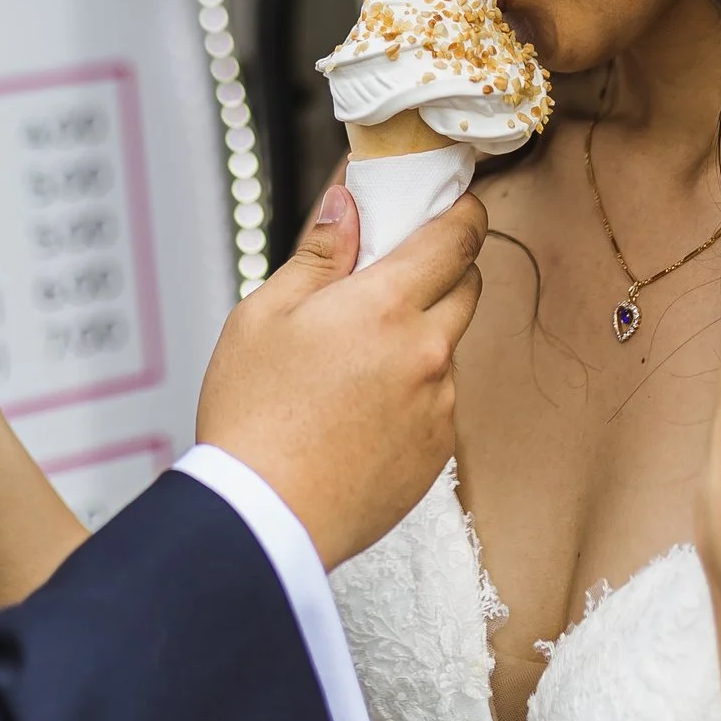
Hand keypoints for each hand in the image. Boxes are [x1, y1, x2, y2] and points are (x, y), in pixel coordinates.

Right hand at [197, 185, 485, 568]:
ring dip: (421, 336)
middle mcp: (427, 353)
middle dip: (442, 269)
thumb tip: (348, 204)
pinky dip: (413, 390)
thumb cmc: (254, 414)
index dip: (463, 212)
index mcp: (386, 307)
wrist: (265, 516)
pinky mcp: (437, 451)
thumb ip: (319, 253)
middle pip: (467, 286)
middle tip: (392, 276)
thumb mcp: (266, 313)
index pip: (456, 239)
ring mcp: (439, 406)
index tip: (456, 205)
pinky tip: (359, 409)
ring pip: (448, 346)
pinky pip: (438, 399)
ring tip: (355, 361)